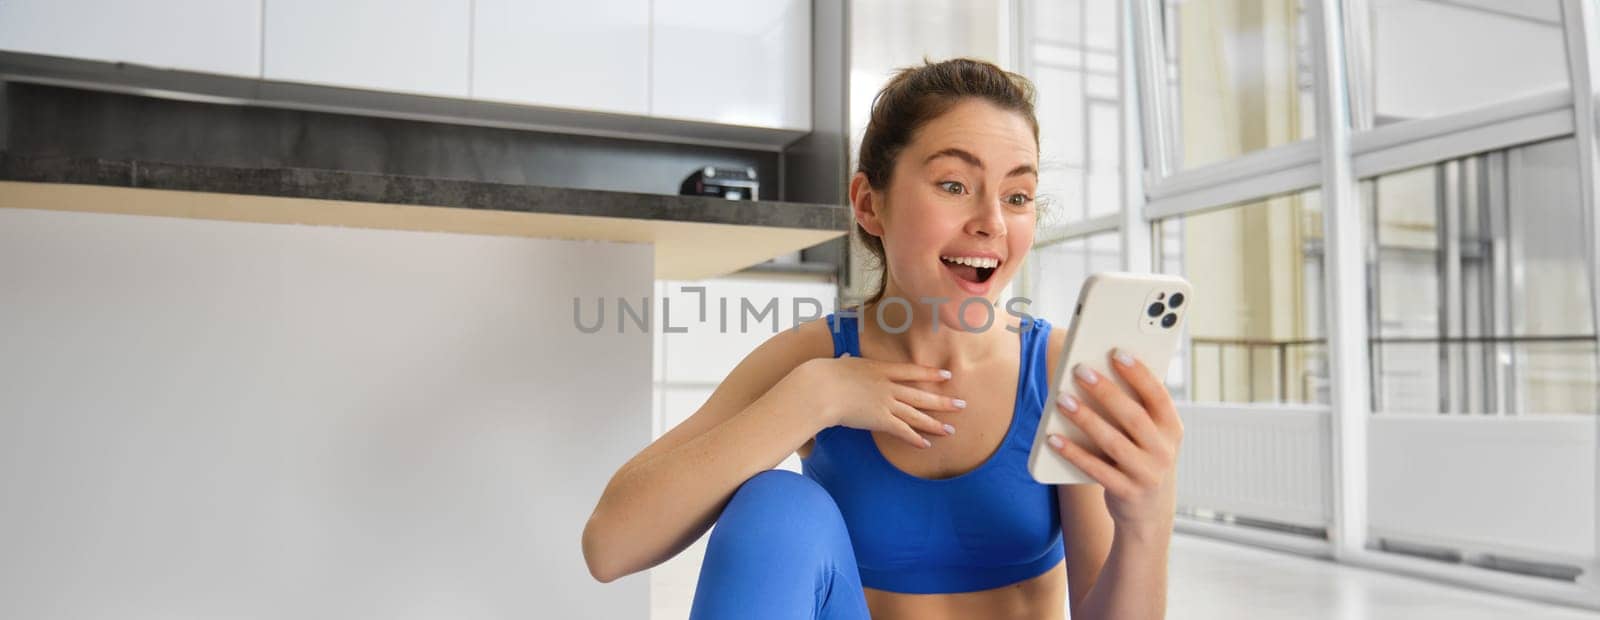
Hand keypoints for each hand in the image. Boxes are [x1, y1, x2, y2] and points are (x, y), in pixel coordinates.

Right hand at [781, 354, 966, 448]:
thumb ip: (845, 362)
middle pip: (921, 394)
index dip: (930, 373)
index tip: (946, 375)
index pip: (911, 371)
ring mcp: (885, 403)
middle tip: (962, 405)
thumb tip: (841, 357)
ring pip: (917, 414)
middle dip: (943, 401)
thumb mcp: (839, 363)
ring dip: (935, 423)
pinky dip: (915, 438)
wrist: (821, 388)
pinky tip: (927, 444)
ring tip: (951, 430)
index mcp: (880, 369)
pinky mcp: (879, 420)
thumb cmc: (825, 374)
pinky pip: (902, 431)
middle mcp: (888, 386)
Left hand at [1045, 349, 1182, 535]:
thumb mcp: (1150, 436)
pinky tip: (1052, 438)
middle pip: (1133, 416)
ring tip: (1062, 400)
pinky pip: (1096, 470)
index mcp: (1172, 428)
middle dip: (1106, 391)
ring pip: (1113, 442)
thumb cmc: (1142, 460)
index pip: (1158, 395)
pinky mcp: (1127, 492)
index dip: (1139, 373)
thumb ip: (1134, 410)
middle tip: (1080, 370)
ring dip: (1085, 419)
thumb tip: (1097, 373)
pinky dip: (1073, 453)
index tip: (1117, 352)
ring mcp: (1147, 474)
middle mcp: (1164, 450)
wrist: (1149, 515)